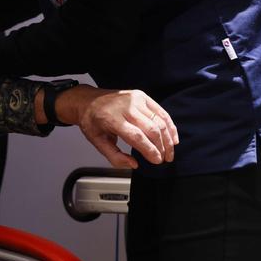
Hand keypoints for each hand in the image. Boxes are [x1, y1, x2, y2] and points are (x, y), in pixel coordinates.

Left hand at [54, 86, 178, 168]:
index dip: (150, 150)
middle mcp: (125, 107)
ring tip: (169, 152)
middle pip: (151, 129)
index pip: (137, 136)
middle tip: (165, 159)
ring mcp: (135, 99)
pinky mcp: (141, 96)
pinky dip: (169, 126)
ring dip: (168, 139)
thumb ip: (114, 157)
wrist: (87, 101)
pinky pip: (161, 111)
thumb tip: (134, 164)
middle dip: (161, 147)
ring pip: (159, 121)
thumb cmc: (92, 121)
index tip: (157, 161)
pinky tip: (172, 138)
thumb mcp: (96, 142)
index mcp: (112, 118)